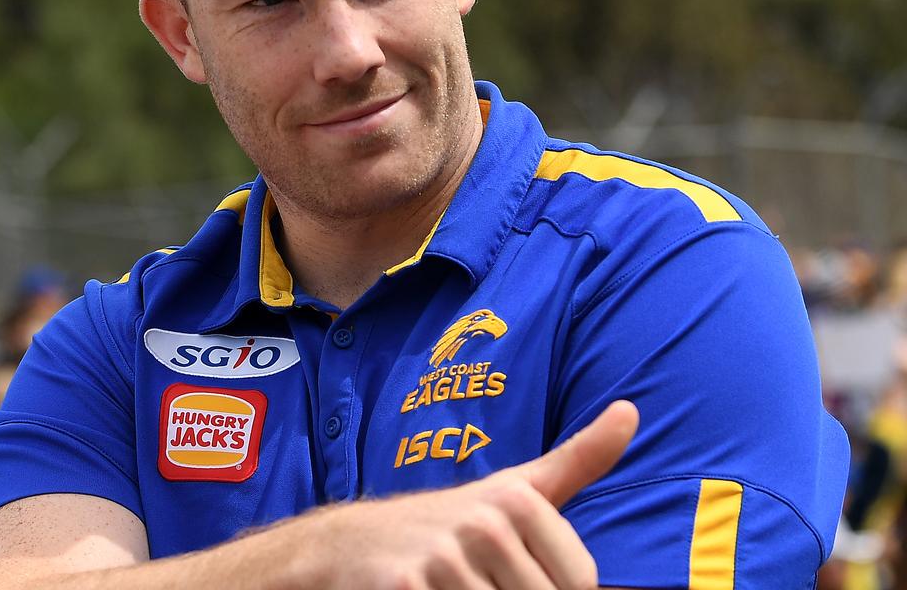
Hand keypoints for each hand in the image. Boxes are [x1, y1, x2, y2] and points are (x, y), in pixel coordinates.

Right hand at [311, 400, 638, 589]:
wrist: (352, 544)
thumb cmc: (448, 522)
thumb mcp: (517, 487)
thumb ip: (579, 458)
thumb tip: (631, 411)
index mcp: (518, 500)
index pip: (580, 584)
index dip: (554, 588)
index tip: (516, 571)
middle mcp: (485, 524)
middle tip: (482, 582)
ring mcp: (444, 558)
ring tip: (457, 587)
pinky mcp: (406, 587)